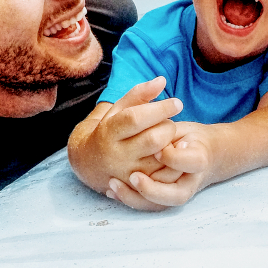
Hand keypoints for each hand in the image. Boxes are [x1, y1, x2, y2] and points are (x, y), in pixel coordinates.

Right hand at [67, 77, 182, 194]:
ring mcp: (128, 173)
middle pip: (153, 139)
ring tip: (170, 137)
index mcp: (109, 132)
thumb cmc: (109, 130)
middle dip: (168, 126)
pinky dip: (173, 162)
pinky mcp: (139, 187)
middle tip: (169, 122)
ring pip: (161, 159)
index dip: (160, 109)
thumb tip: (162, 80)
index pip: (136, 118)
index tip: (177, 103)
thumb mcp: (117, 110)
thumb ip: (139, 94)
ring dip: (173, 144)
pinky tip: (173, 151)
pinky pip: (164, 175)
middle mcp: (117, 155)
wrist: (90, 164)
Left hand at [107, 123, 210, 209]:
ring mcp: (177, 193)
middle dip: (152, 189)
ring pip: (160, 205)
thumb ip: (171, 134)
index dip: (175, 158)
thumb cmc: (189, 138)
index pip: (193, 162)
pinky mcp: (163, 198)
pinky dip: (128, 199)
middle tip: (132, 176)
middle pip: (176, 195)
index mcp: (200, 158)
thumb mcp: (184, 130)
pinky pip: (147, 205)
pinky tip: (111, 192)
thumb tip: (160, 149)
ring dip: (135, 198)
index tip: (158, 150)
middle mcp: (191, 181)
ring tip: (113, 184)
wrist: (199, 155)